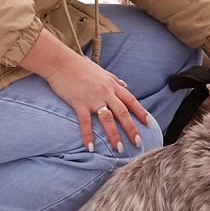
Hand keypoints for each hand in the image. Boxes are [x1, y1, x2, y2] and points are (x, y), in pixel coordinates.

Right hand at [22, 30, 149, 151]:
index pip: (131, 100)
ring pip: (107, 119)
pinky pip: (85, 122)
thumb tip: (125, 84)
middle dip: (131, 129)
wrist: (61, 62)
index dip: (140, 112)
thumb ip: (114, 79)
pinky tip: (90, 147)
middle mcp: (105, 92)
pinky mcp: (79, 103)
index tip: (148, 123)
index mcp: (112, 85)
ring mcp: (92, 99)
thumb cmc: (80, 66)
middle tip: (138, 143)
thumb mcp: (101, 71)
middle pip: (123, 113)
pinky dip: (88, 135)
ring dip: (114, 135)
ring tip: (119, 149)